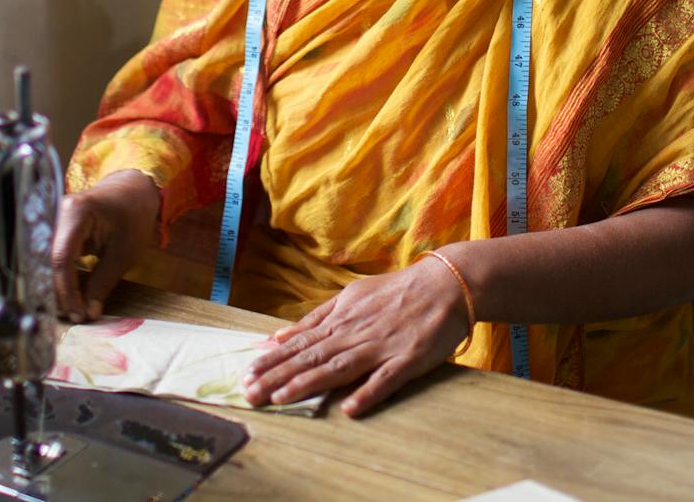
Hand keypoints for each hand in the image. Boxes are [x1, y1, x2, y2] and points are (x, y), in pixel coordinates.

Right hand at [51, 170, 159, 321]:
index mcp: (76, 212)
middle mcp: (58, 213)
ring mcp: (55, 219)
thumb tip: (88, 313)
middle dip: (59, 292)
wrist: (134, 189)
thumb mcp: (125, 251)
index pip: (62, 258)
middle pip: (50, 260)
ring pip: (49, 261)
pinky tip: (68, 297)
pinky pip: (54, 257)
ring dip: (58, 287)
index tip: (77, 315)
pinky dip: (61, 277)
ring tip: (71, 311)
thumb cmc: (134, 216)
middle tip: (72, 318)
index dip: (67, 291)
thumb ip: (104, 282)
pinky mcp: (58, 228)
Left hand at [242, 253, 470, 416]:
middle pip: (311, 356)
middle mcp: (356, 332)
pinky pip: (386, 379)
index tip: (247, 374)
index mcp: (342, 318)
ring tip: (281, 399)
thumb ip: (317, 317)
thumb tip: (279, 335)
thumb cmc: (397, 291)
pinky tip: (349, 408)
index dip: (273, 360)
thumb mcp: (352, 296)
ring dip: (308, 383)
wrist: (445, 284)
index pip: (300, 342)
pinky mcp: (408, 359)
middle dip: (278, 375)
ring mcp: (381, 346)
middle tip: (250, 392)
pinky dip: (368, 392)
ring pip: (339, 367)